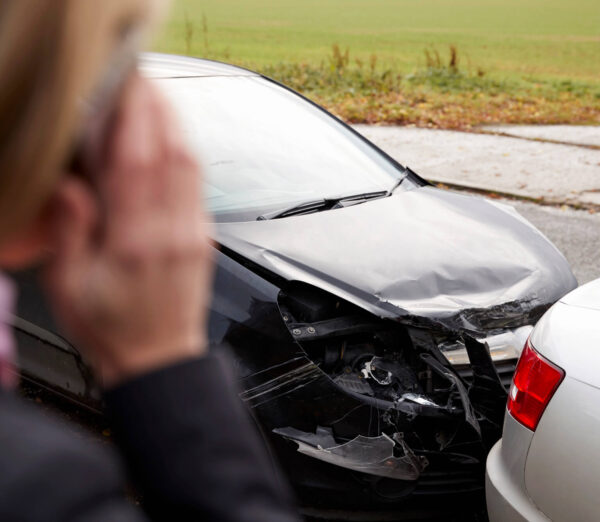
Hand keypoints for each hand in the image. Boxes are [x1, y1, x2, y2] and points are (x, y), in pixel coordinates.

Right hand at [45, 75, 212, 386]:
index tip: (127, 86)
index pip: (138, 165)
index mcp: (136, 244)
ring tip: (156, 98)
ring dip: (175, 126)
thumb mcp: (71, 287)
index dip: (134, 118)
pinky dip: (185, 153)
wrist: (161, 361)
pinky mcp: (203, 239)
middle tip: (142, 79)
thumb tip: (70, 183)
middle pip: (172, 155)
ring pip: (191, 166)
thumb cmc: (114, 330)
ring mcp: (194, 235)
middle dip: (158, 109)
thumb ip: (71, 230)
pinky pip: (198, 185)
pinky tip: (172, 140)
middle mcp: (173, 234)